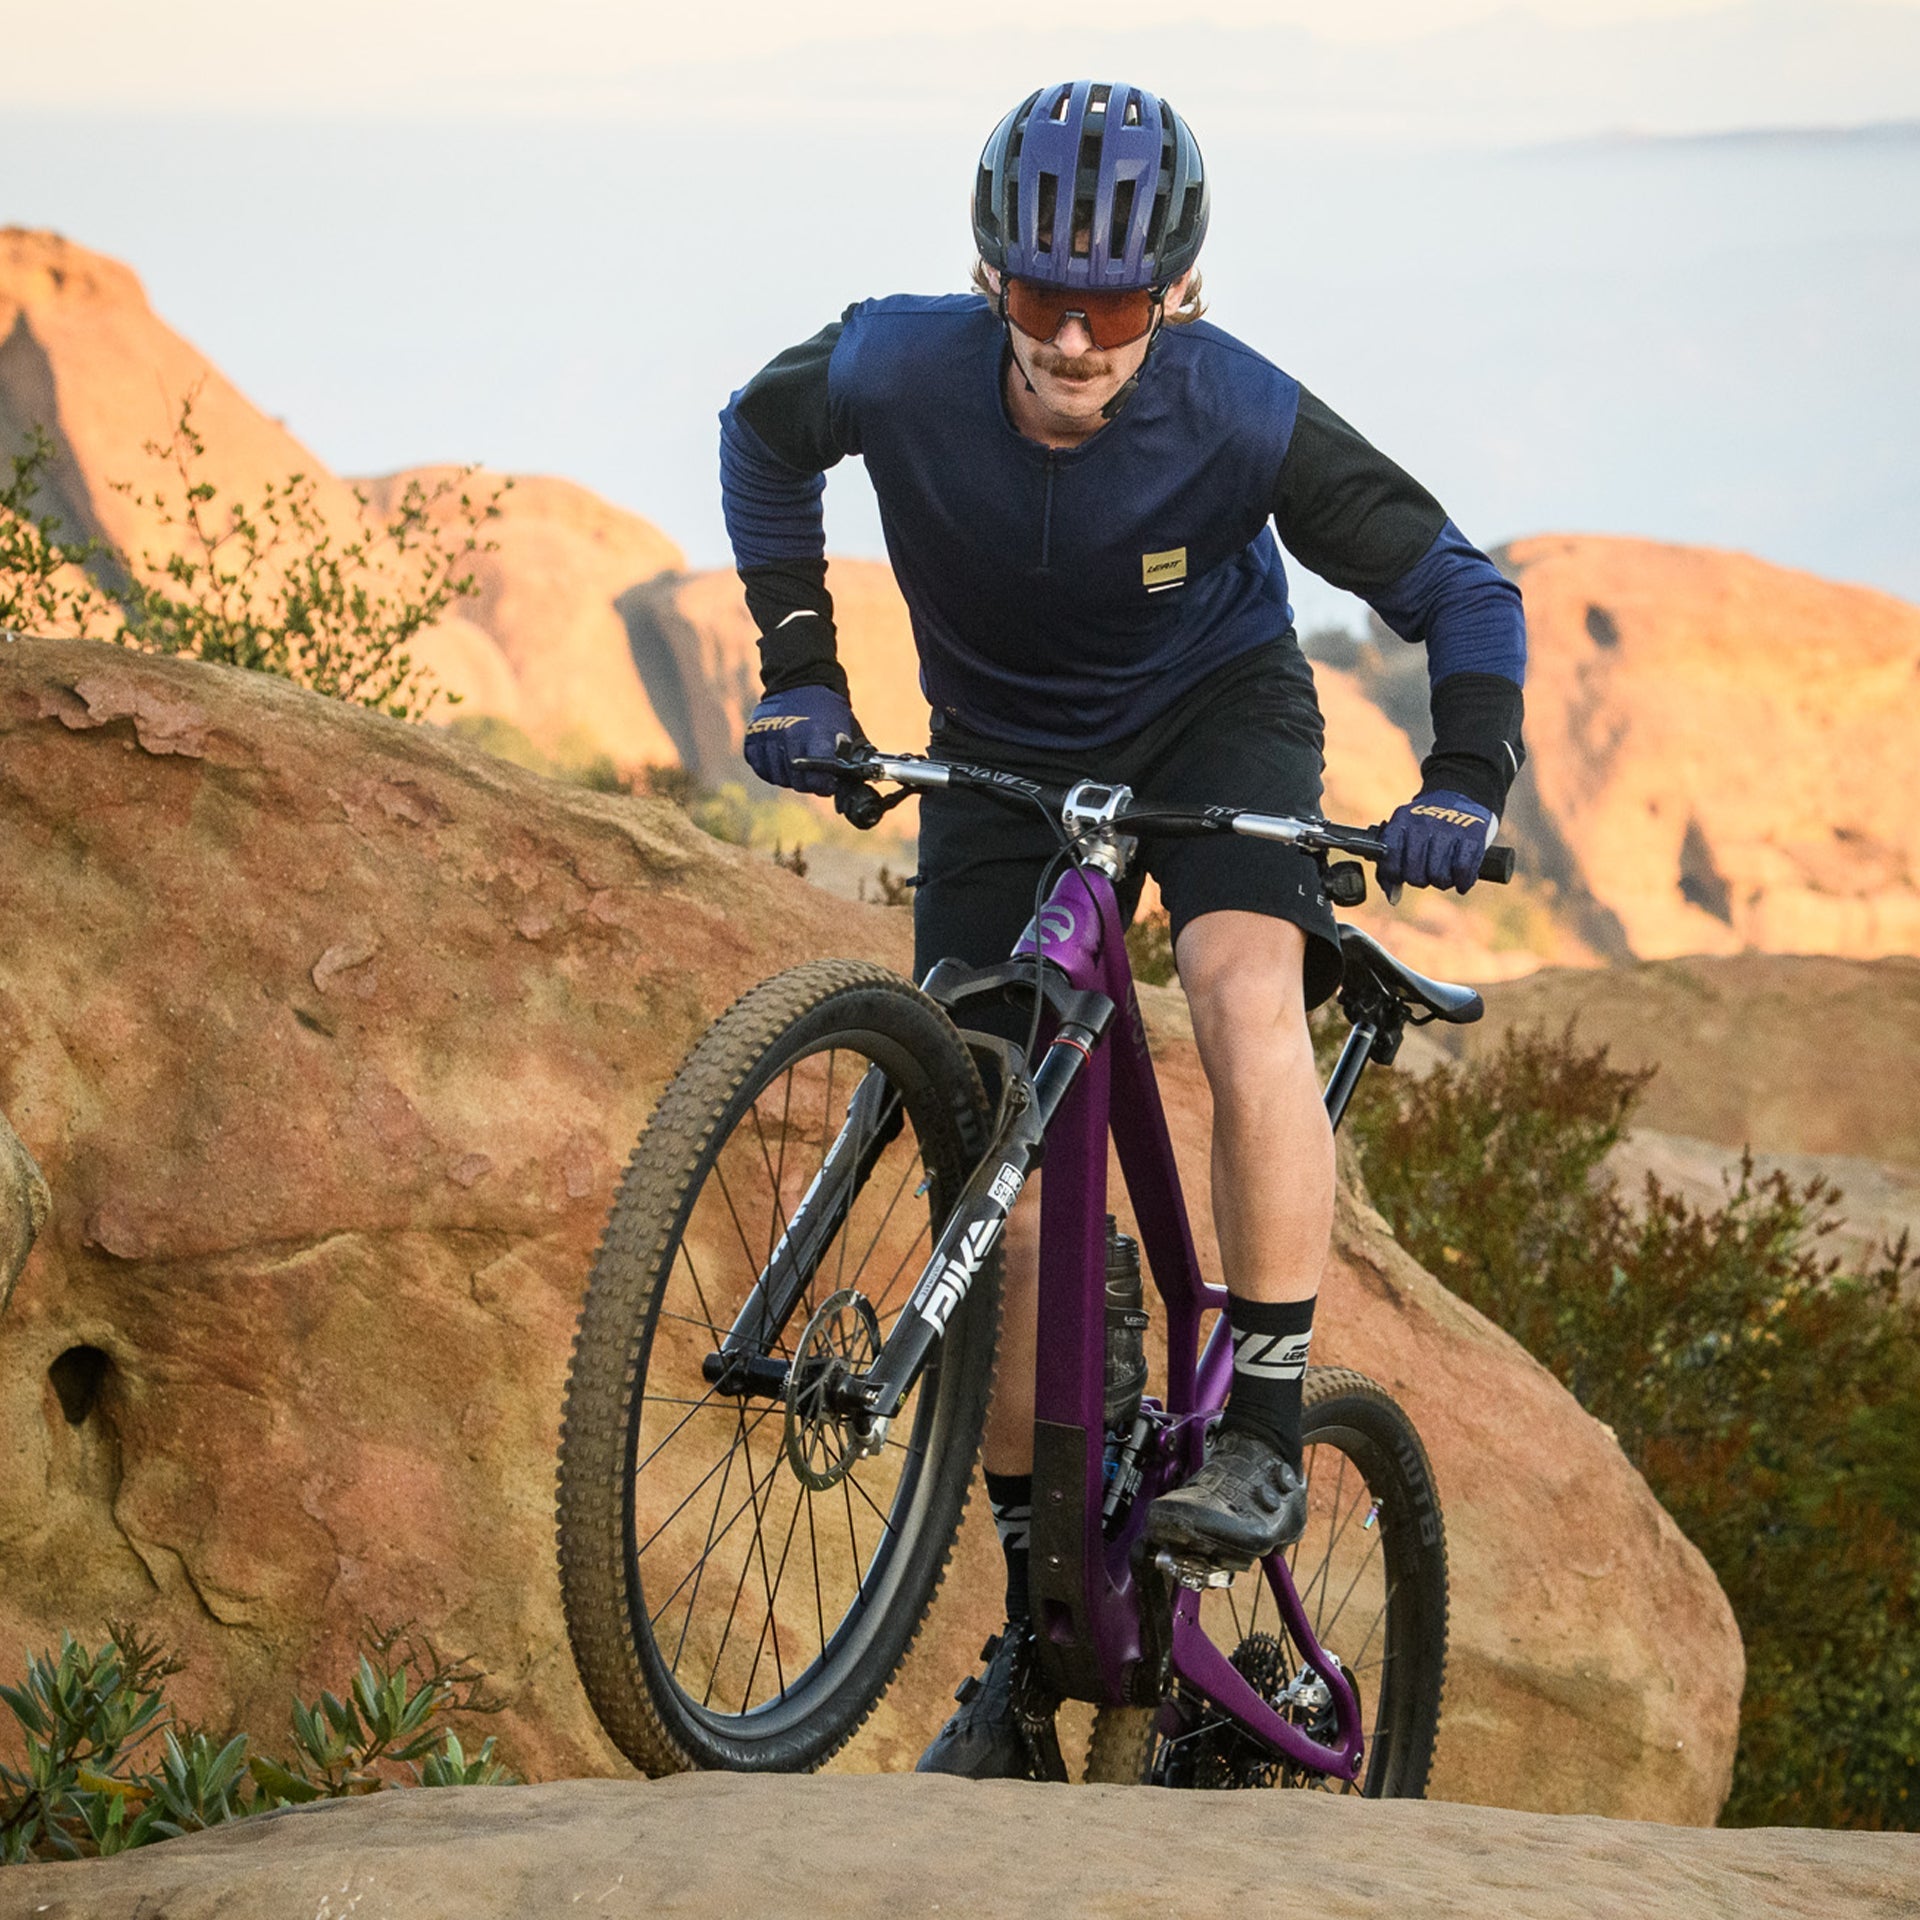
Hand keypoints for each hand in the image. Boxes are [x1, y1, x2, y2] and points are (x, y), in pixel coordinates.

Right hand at [743, 687, 859, 794]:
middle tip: (814, 776)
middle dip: (808, 784)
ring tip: (799, 766)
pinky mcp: (753, 737)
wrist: (798, 680)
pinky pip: (760, 768)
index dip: (824, 785)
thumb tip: (854, 782)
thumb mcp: (845, 727)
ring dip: (789, 778)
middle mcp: (788, 735)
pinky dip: (771, 770)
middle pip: (797, 781)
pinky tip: (782, 762)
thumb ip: (848, 756)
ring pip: (778, 777)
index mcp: (815, 733)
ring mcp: (768, 736)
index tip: (829, 783)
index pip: (817, 776)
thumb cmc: (826, 709)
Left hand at [1378, 790, 1496, 893]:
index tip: (1402, 874)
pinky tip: (1462, 881)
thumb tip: (1393, 899)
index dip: (1396, 875)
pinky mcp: (1473, 834)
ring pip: (1439, 876)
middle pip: (1415, 874)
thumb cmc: (1427, 825)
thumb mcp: (1403, 835)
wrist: (1461, 793)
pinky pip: (1462, 870)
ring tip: (1444, 874)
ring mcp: (1449, 828)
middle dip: (1421, 881)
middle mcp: (1423, 824)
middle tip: (1427, 874)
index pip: (1390, 862)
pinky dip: (1463, 881)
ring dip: (1442, 882)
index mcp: (1401, 822)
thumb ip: (1390, 866)